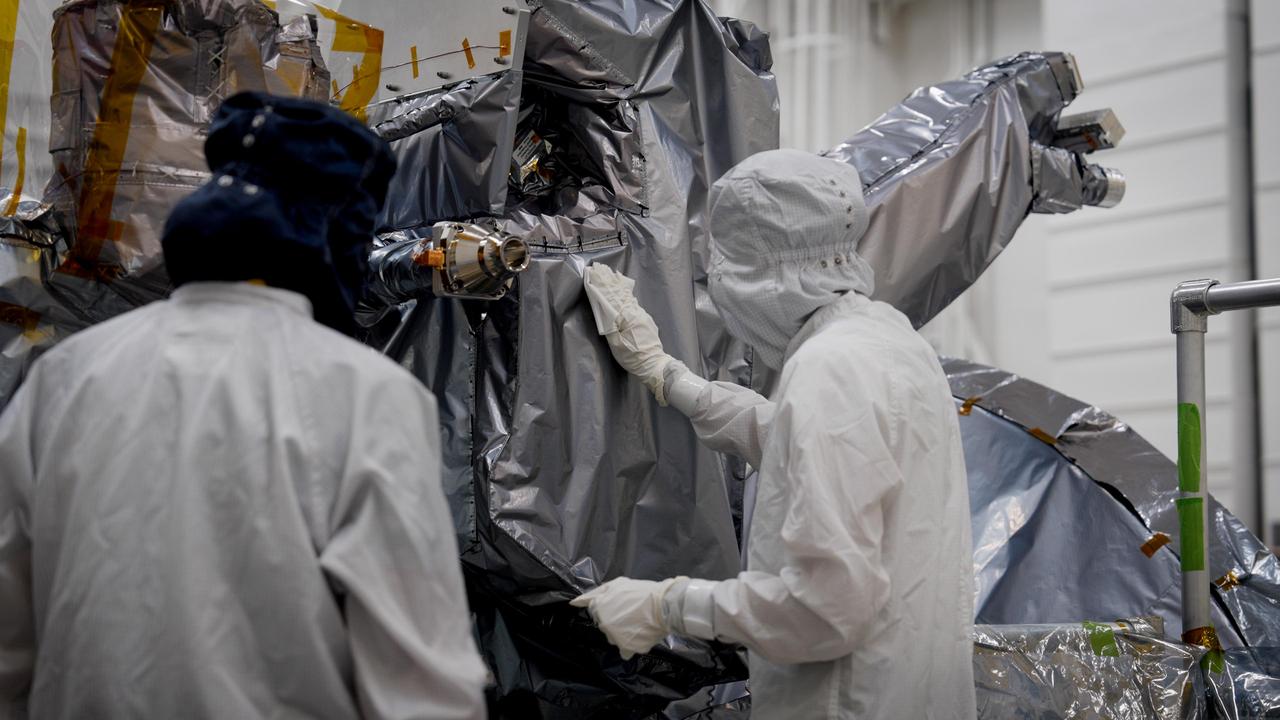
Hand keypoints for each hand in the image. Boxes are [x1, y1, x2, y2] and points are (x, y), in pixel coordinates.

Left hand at [570, 576, 686, 658]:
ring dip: (623, 633)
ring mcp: (615, 638)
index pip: (595, 610)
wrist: (664, 605)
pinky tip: (640, 635)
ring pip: (614, 638)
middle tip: (632, 612)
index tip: (620, 606)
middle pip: (605, 625)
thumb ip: (595, 593)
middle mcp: (604, 624)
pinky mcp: (627, 648)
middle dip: (615, 620)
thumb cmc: (641, 592)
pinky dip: (632, 645)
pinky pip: (625, 650)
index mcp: (600, 607)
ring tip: (638, 623)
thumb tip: (575, 603)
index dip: (608, 606)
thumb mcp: (617, 584)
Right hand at [583, 264, 677, 404]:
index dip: (602, 285)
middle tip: (600, 267)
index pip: (611, 297)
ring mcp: (641, 314)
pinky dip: (625, 292)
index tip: (594, 273)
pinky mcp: (644, 319)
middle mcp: (635, 311)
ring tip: (610, 273)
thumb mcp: (617, 345)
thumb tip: (604, 311)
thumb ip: (610, 327)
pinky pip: (632, 301)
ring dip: (617, 284)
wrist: (654, 364)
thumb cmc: (633, 357)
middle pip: (620, 293)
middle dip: (609, 280)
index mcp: (627, 317)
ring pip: (627, 295)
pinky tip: (623, 288)